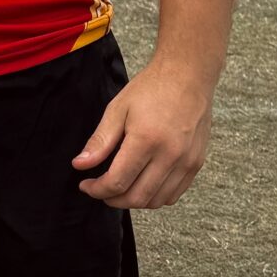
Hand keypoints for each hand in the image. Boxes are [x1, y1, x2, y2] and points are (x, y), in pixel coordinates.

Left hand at [71, 57, 211, 208]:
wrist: (189, 75)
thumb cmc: (152, 89)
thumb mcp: (118, 109)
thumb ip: (100, 141)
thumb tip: (79, 165)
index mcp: (146, 139)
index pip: (117, 182)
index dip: (97, 190)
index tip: (86, 185)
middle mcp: (170, 154)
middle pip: (136, 198)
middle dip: (112, 199)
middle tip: (100, 189)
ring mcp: (186, 161)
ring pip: (156, 201)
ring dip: (134, 200)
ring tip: (121, 186)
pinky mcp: (196, 163)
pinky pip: (174, 195)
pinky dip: (155, 197)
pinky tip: (142, 183)